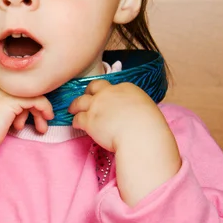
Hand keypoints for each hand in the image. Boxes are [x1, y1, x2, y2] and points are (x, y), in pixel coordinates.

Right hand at [0, 77, 52, 191]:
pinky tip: (43, 122)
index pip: (16, 85)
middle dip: (35, 106)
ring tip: (41, 127)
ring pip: (32, 93)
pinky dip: (43, 110)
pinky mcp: (10, 100)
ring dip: (40, 111)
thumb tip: (27, 107)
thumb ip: (6, 104)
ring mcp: (2, 89)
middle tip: (40, 122)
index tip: (28, 117)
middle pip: (25, 88)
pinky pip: (36, 100)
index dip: (25, 101)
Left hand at [69, 80, 180, 205]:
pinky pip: (77, 118)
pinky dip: (76, 121)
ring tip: (72, 109)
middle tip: (86, 96)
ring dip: (75, 105)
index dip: (107, 93)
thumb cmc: (150, 126)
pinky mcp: (89, 120)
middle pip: (94, 87)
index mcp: (126, 88)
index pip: (112, 87)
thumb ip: (135, 106)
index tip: (106, 99)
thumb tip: (132, 113)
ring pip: (80, 101)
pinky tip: (76, 125)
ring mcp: (97, 105)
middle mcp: (109, 93)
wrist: (141, 136)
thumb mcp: (146, 108)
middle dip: (89, 91)